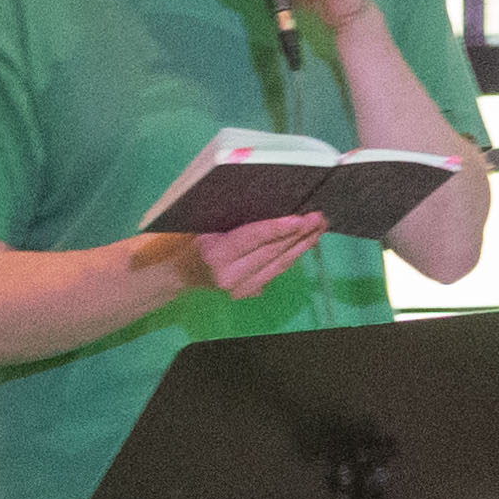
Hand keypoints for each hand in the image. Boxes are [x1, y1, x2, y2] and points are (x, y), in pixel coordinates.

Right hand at [185, 210, 333, 298]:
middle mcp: (227, 276)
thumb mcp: (204, 221)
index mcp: (213, 254)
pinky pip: (275, 272)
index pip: (251, 239)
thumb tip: (272, 204)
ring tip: (318, 228)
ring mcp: (238, 289)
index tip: (299, 219)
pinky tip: (305, 242)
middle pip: (270, 253)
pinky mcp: (247, 294)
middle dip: (298, 235)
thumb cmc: (191, 237)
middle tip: (317, 218)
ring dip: (301, 246)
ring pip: (278, 265)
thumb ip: (233, 216)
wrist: (179, 270)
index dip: (276, 228)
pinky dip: (292, 256)